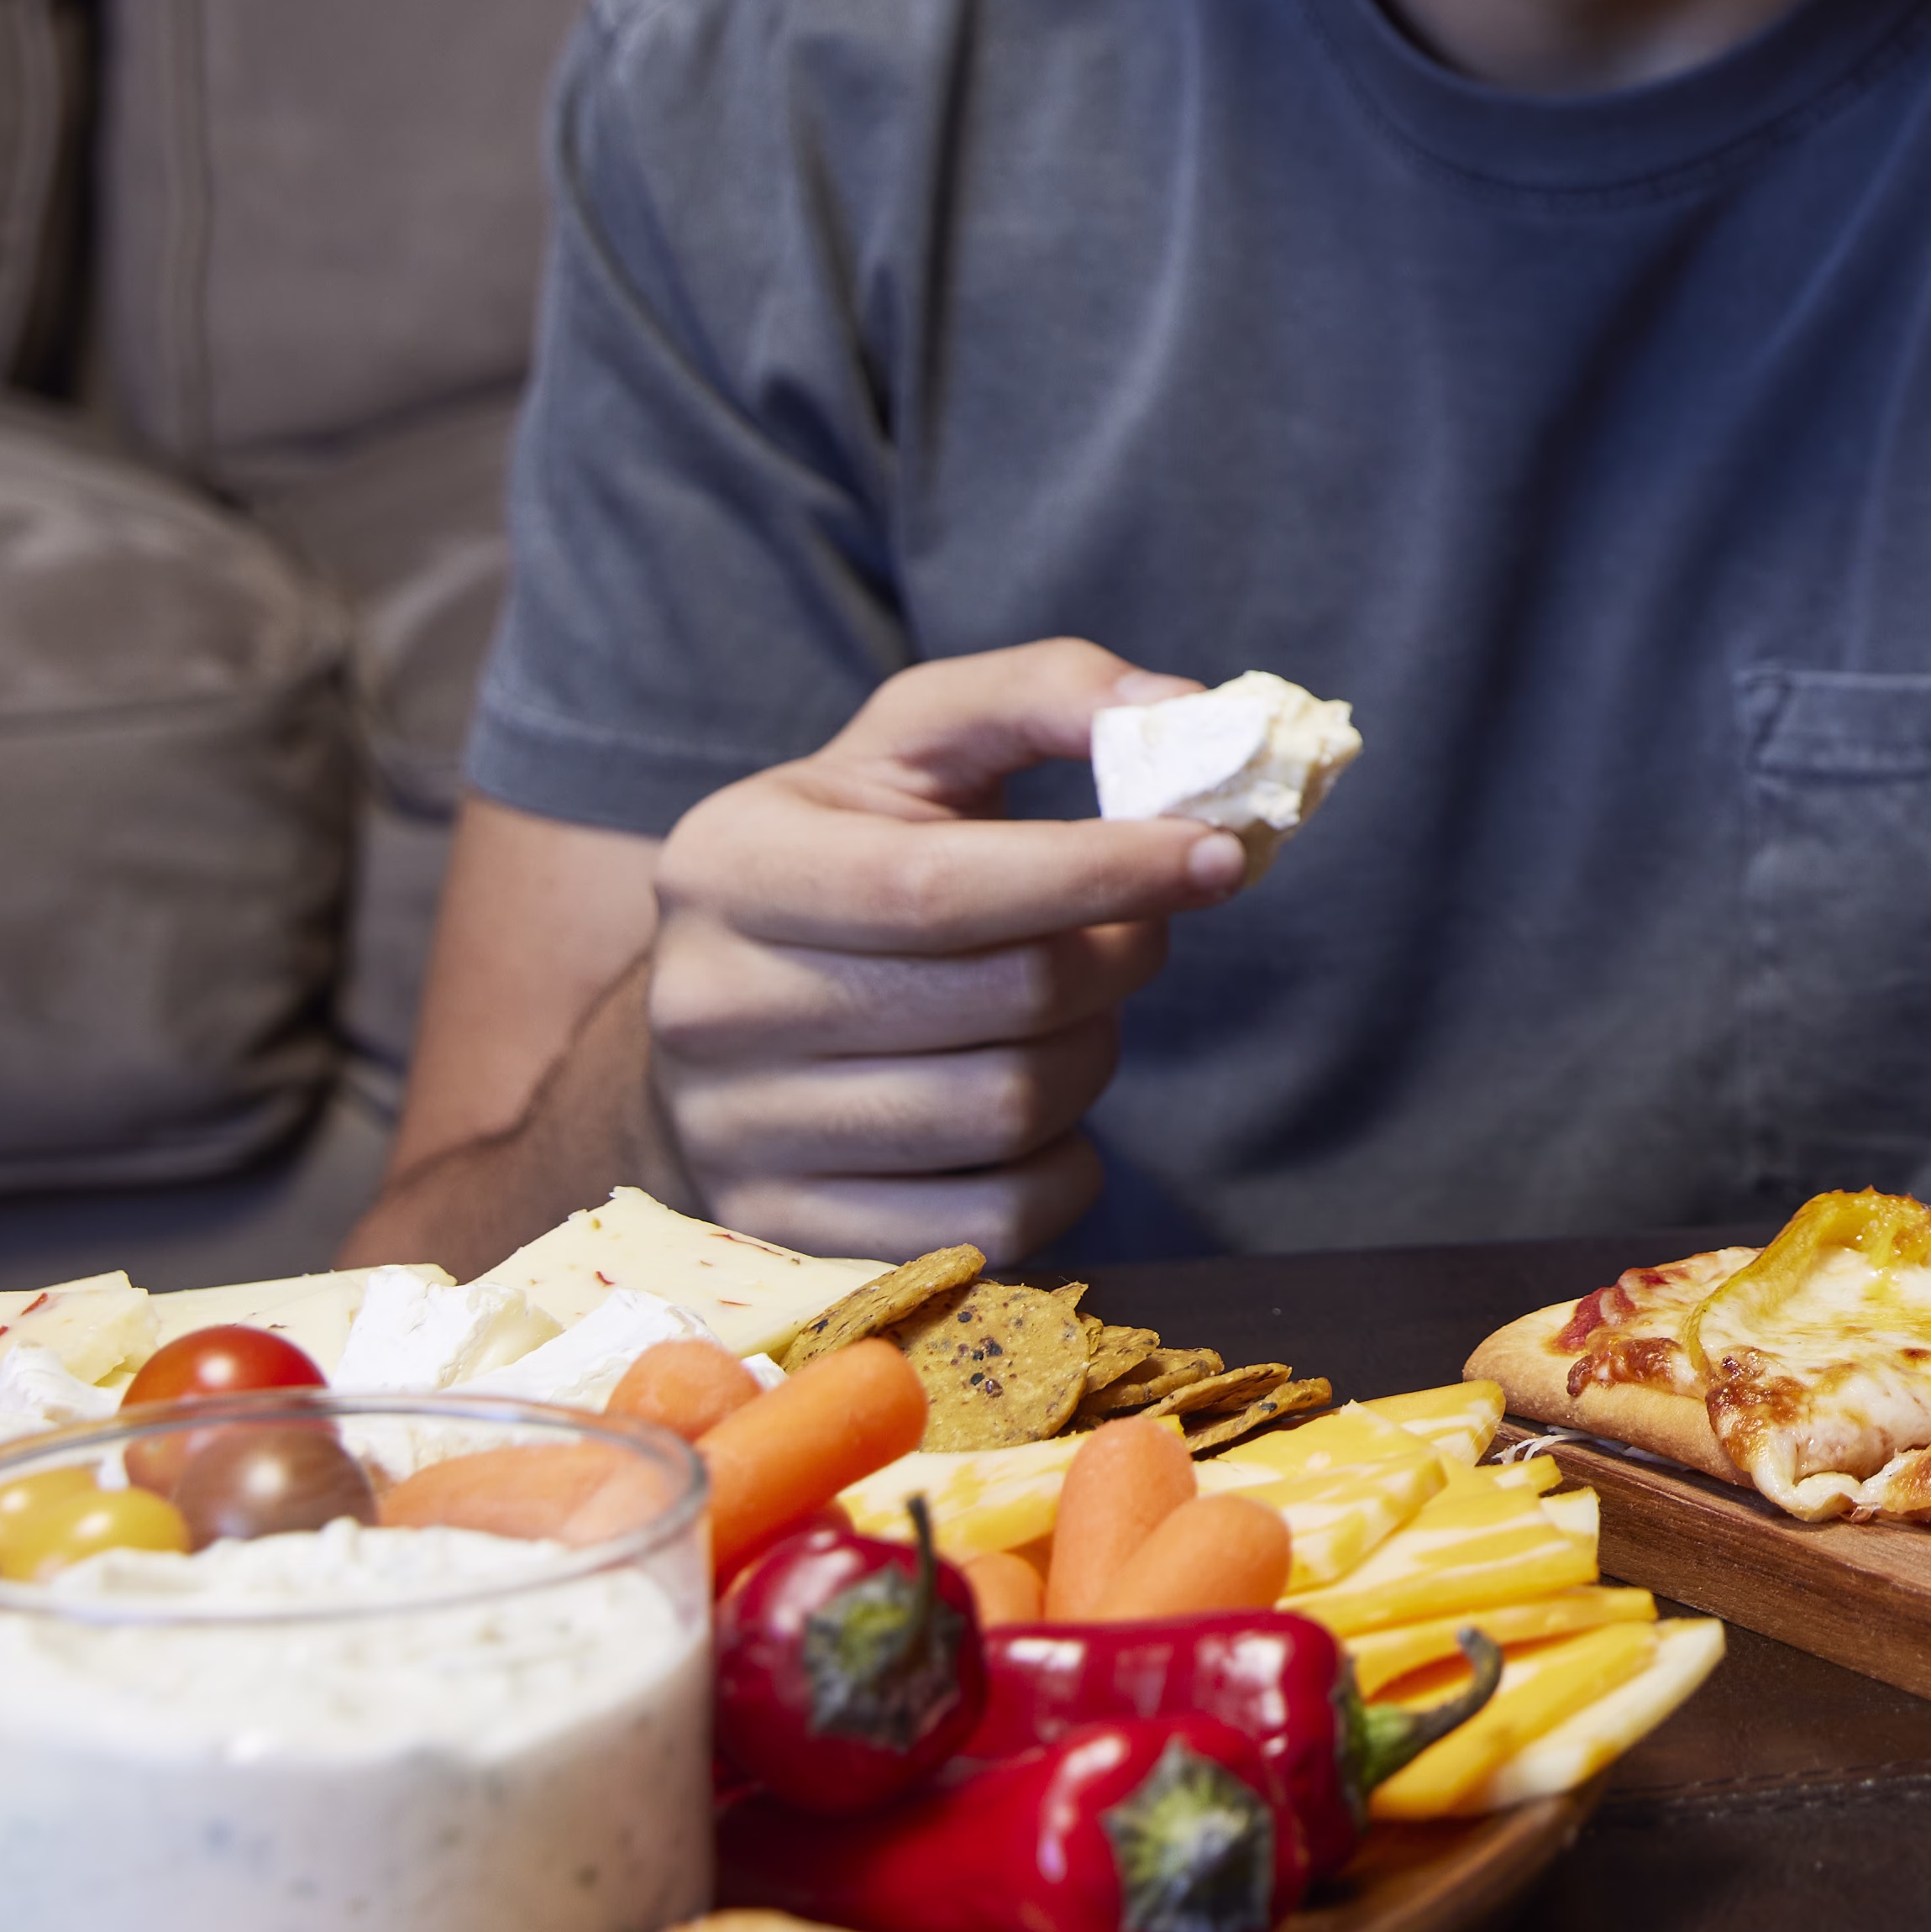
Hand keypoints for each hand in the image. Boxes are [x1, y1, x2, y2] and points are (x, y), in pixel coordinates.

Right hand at [642, 643, 1250, 1257]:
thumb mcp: (914, 747)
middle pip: (1001, 999)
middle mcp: (709, 1006)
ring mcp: (737, 1137)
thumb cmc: (852, 857)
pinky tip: (1040, 1105)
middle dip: (1115, 957)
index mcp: (731, 864)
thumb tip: (1183, 710)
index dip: (1101, 871)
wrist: (723, 1016)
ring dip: (1092, 1054)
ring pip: (1009, 1110)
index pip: (941, 885)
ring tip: (1074, 1011)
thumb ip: (1040, 694)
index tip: (1221, 856)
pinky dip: (1062, 1163)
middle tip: (1134, 931)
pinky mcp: (790, 1236)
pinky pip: (997, 1221)